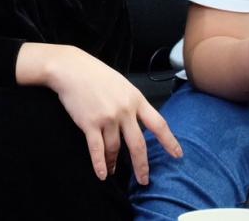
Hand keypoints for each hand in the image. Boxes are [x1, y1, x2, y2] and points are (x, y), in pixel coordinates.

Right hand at [43, 45, 182, 184]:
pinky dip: (99, 164)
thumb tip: (138, 122)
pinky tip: (102, 174)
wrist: (71, 68)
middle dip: (142, 165)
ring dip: (114, 163)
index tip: (177, 155)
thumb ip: (131, 102)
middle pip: (138, 144)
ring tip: (113, 171)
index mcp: (136, 99)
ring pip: (115, 148)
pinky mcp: (89, 123)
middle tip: (144, 180)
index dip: (169, 141)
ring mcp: (107, 118)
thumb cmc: (95, 74)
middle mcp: (124, 110)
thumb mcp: (122, 84)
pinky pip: (96, 149)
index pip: (158, 124)